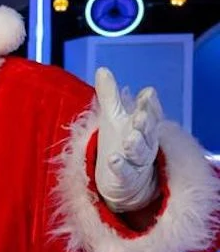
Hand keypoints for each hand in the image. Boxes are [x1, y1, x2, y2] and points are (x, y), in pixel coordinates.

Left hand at [94, 68, 161, 211]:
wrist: (125, 182)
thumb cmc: (119, 143)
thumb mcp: (113, 117)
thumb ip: (110, 95)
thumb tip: (102, 69)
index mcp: (142, 127)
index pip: (149, 113)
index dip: (149, 104)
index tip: (147, 93)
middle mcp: (143, 144)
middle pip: (147, 132)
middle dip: (145, 124)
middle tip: (141, 116)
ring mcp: (135, 162)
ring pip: (139, 153)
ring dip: (135, 145)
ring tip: (130, 138)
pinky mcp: (124, 179)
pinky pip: (124, 173)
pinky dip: (119, 167)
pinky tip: (113, 160)